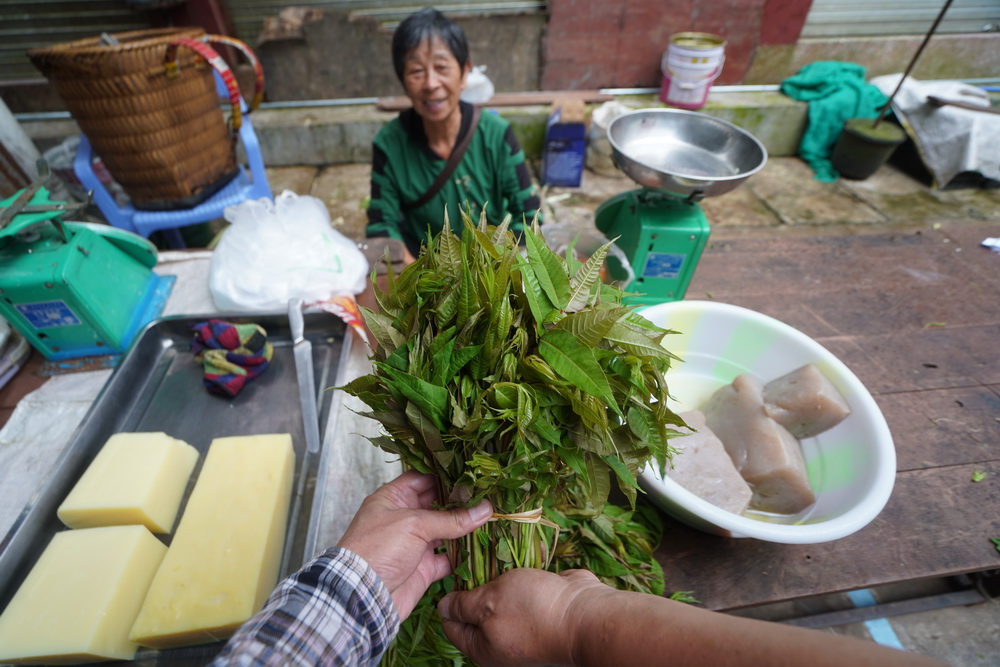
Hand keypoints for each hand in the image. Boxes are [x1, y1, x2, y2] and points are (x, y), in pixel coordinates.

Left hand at [337, 471, 491, 619]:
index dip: (445, 475)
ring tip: (491, 517)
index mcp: (393, 499)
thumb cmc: (377, 549)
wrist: (363, 596)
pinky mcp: (424, 567)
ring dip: (465, 527)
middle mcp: (404, 518)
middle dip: (460, 501)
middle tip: (487, 494)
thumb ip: (451, 518)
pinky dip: (463, 555)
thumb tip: (484, 509)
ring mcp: (414, 544)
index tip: (471, 473)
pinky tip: (481, 546)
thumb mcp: (414, 524)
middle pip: (437, 504)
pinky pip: (448, 559)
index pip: (422, 478)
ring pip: (446, 531)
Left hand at [438, 568, 608, 666]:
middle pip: (477, 608)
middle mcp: (502, 640)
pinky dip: (524, 570)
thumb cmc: (533, 612)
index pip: (452, 625)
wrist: (587, 616)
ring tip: (498, 546)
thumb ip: (462, 606)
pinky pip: (525, 587)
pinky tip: (525, 551)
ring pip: (503, 594)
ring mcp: (524, 625)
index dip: (448, 598)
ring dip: (501, 571)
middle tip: (474, 553)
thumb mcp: (487, 605)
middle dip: (476, 580)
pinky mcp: (542, 607)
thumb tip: (442, 607)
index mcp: (484, 648)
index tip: (452, 570)